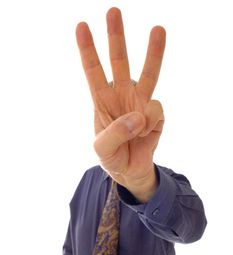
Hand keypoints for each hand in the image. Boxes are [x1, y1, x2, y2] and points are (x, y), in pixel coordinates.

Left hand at [76, 7, 165, 201]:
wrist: (130, 170)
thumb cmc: (111, 157)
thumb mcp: (102, 149)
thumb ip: (115, 133)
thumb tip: (138, 115)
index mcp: (102, 100)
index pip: (93, 72)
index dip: (87, 50)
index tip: (82, 27)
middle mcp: (122, 95)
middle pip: (119, 62)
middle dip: (116, 38)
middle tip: (113, 12)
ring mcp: (140, 102)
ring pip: (148, 73)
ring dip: (152, 52)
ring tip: (157, 30)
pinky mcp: (156, 114)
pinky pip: (156, 110)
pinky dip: (150, 123)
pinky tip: (145, 134)